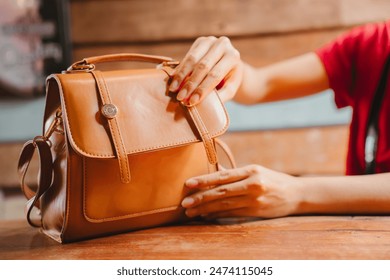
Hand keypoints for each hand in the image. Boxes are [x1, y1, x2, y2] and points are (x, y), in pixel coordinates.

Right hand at [169, 36, 242, 105]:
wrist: (230, 63)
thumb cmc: (229, 79)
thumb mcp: (230, 88)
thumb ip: (221, 95)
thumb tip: (205, 104)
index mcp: (232, 57)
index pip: (215, 75)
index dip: (202, 89)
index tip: (192, 101)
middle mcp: (222, 45)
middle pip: (203, 66)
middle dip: (190, 84)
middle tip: (180, 97)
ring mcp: (211, 41)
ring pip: (192, 59)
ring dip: (181, 76)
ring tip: (173, 89)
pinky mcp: (200, 41)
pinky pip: (187, 56)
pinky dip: (179, 69)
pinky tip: (173, 80)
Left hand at [181, 165, 302, 218]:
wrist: (297, 194)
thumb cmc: (272, 179)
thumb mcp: (256, 170)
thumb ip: (235, 172)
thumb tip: (215, 170)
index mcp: (251, 171)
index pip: (223, 176)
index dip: (204, 180)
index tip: (188, 184)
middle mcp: (253, 185)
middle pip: (221, 192)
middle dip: (201, 198)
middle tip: (184, 203)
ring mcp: (255, 200)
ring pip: (225, 205)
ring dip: (205, 210)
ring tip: (191, 213)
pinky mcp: (256, 212)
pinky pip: (232, 214)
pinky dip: (217, 215)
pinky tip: (206, 217)